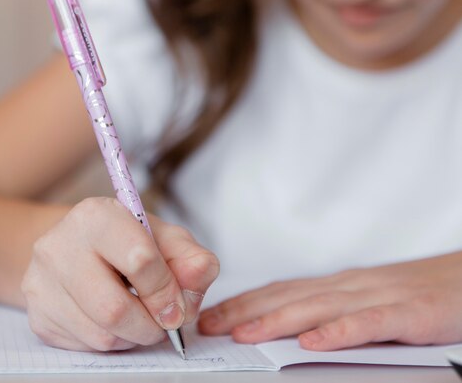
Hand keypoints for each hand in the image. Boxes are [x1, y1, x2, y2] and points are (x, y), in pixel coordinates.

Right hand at [21, 197, 218, 351]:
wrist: (76, 247)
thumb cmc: (124, 242)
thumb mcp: (163, 238)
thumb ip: (190, 256)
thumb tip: (200, 274)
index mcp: (95, 216)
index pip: (139, 259)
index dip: (168, 290)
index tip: (177, 304)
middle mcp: (58, 245)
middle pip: (114, 309)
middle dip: (150, 326)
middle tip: (162, 322)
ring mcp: (41, 282)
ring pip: (100, 335)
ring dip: (132, 337)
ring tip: (138, 318)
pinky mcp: (38, 314)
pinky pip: (84, 346)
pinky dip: (111, 342)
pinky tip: (113, 321)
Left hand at [198, 251, 461, 350]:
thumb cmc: (419, 294)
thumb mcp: (367, 299)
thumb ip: (333, 310)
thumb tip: (292, 329)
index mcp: (339, 285)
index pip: (282, 291)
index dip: (244, 303)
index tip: (211, 316)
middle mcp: (351, 286)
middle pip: (289, 297)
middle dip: (245, 311)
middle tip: (209, 325)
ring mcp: (379, 297)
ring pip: (320, 307)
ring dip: (277, 320)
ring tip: (243, 333)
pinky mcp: (410, 312)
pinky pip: (370, 323)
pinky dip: (339, 332)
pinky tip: (312, 343)